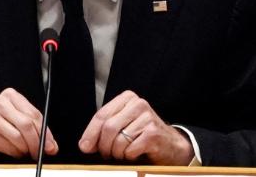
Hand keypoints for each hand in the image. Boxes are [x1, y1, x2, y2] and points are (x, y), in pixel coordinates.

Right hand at [0, 88, 57, 163]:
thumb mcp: (13, 120)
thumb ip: (32, 128)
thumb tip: (51, 146)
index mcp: (10, 96)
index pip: (34, 114)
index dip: (45, 133)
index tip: (51, 146)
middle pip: (27, 124)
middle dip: (37, 143)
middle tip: (39, 153)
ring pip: (18, 137)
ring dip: (24, 149)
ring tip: (23, 152)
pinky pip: (7, 145)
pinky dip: (14, 152)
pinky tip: (13, 152)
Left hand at [79, 90, 193, 164]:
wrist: (170, 144)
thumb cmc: (142, 134)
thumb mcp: (123, 125)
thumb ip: (103, 130)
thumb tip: (85, 145)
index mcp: (127, 98)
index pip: (102, 115)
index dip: (90, 133)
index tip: (85, 146)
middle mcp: (138, 104)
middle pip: (108, 128)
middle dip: (103, 146)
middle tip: (106, 154)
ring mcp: (147, 118)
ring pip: (118, 141)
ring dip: (117, 153)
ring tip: (122, 153)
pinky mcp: (153, 133)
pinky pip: (130, 150)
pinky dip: (128, 156)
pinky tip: (134, 153)